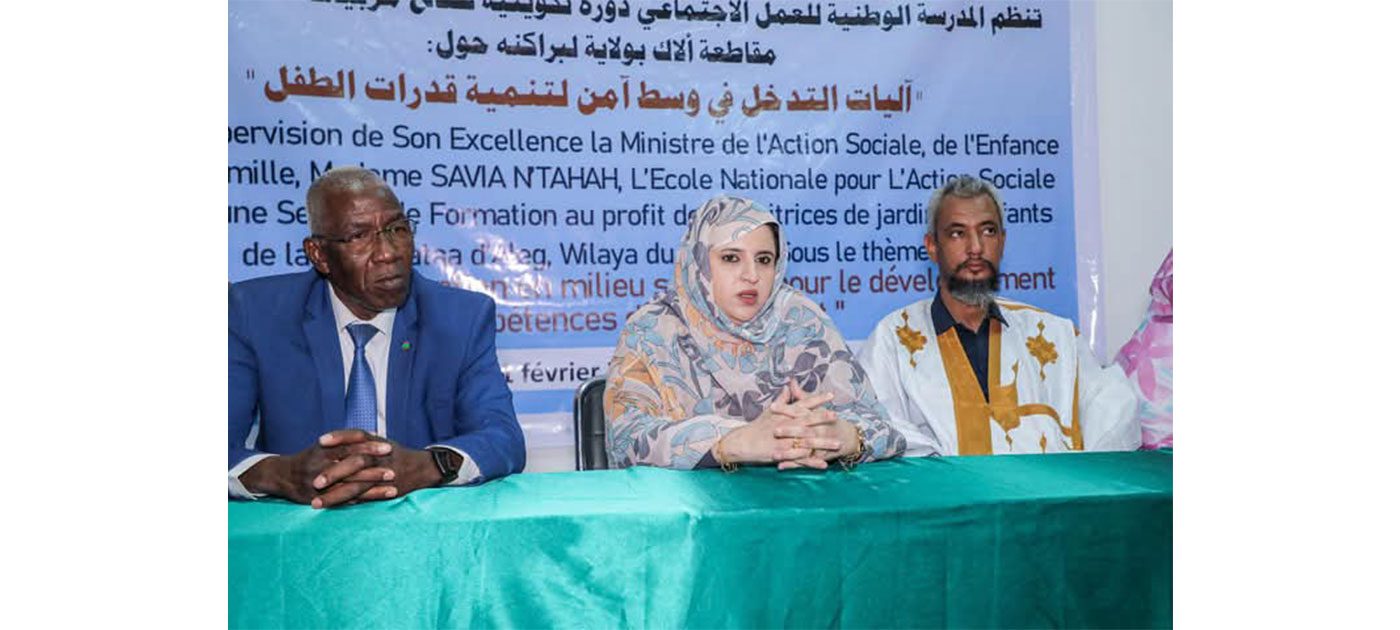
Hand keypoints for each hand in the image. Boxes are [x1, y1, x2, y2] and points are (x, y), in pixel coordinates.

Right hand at [240, 429, 396, 507]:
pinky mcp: (322, 500)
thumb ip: (346, 439)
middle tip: (394, 470)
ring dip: (373, 489)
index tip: (388, 447)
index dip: (369, 447)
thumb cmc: (310, 457)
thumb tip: (372, 433)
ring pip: (351, 488)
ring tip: (394, 489)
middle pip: (353, 468)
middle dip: (374, 470)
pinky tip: (378, 501)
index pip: (351, 447)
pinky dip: (363, 501)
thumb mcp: (324, 445)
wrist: (283, 476)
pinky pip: (346, 501)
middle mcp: (323, 468)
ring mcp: (323, 486)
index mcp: (324, 451)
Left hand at [311, 432, 446, 507]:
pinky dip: (348, 503)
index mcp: (376, 443)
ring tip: (315, 503)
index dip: (338, 438)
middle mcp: (379, 458)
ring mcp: (382, 475)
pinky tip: (333, 509)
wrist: (422, 468)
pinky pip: (364, 498)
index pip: (356, 437)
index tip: (320, 441)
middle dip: (333, 473)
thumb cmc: (397, 454)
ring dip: (335, 496)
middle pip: (354, 463)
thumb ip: (361, 440)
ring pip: (356, 486)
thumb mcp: (381, 441)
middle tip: (314, 482)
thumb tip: (338, 437)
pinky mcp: (385, 490)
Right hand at [713, 382, 837, 467]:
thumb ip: (782, 400)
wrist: (742, 442)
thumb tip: (789, 387)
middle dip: (823, 419)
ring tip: (838, 444)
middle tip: (837, 417)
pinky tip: (824, 465)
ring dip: (823, 443)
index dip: (817, 399)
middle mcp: (786, 425)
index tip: (831, 395)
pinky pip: (800, 459)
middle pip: (807, 421)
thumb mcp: (769, 411)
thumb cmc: (756, 427)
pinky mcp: (782, 454)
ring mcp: (784, 440)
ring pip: (807, 441)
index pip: (803, 404)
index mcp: (784, 414)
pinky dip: (812, 462)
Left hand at [770, 381, 859, 469]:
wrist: (847, 437)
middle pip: (803, 430)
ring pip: (803, 449)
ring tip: (773, 454)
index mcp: (816, 416)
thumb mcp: (816, 407)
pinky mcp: (818, 457)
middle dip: (789, 430)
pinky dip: (793, 465)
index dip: (786, 409)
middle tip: (774, 430)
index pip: (800, 411)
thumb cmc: (828, 420)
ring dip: (788, 452)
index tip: (772, 407)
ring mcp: (819, 445)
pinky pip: (804, 462)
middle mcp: (818, 430)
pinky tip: (780, 466)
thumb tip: (791, 382)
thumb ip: (802, 396)